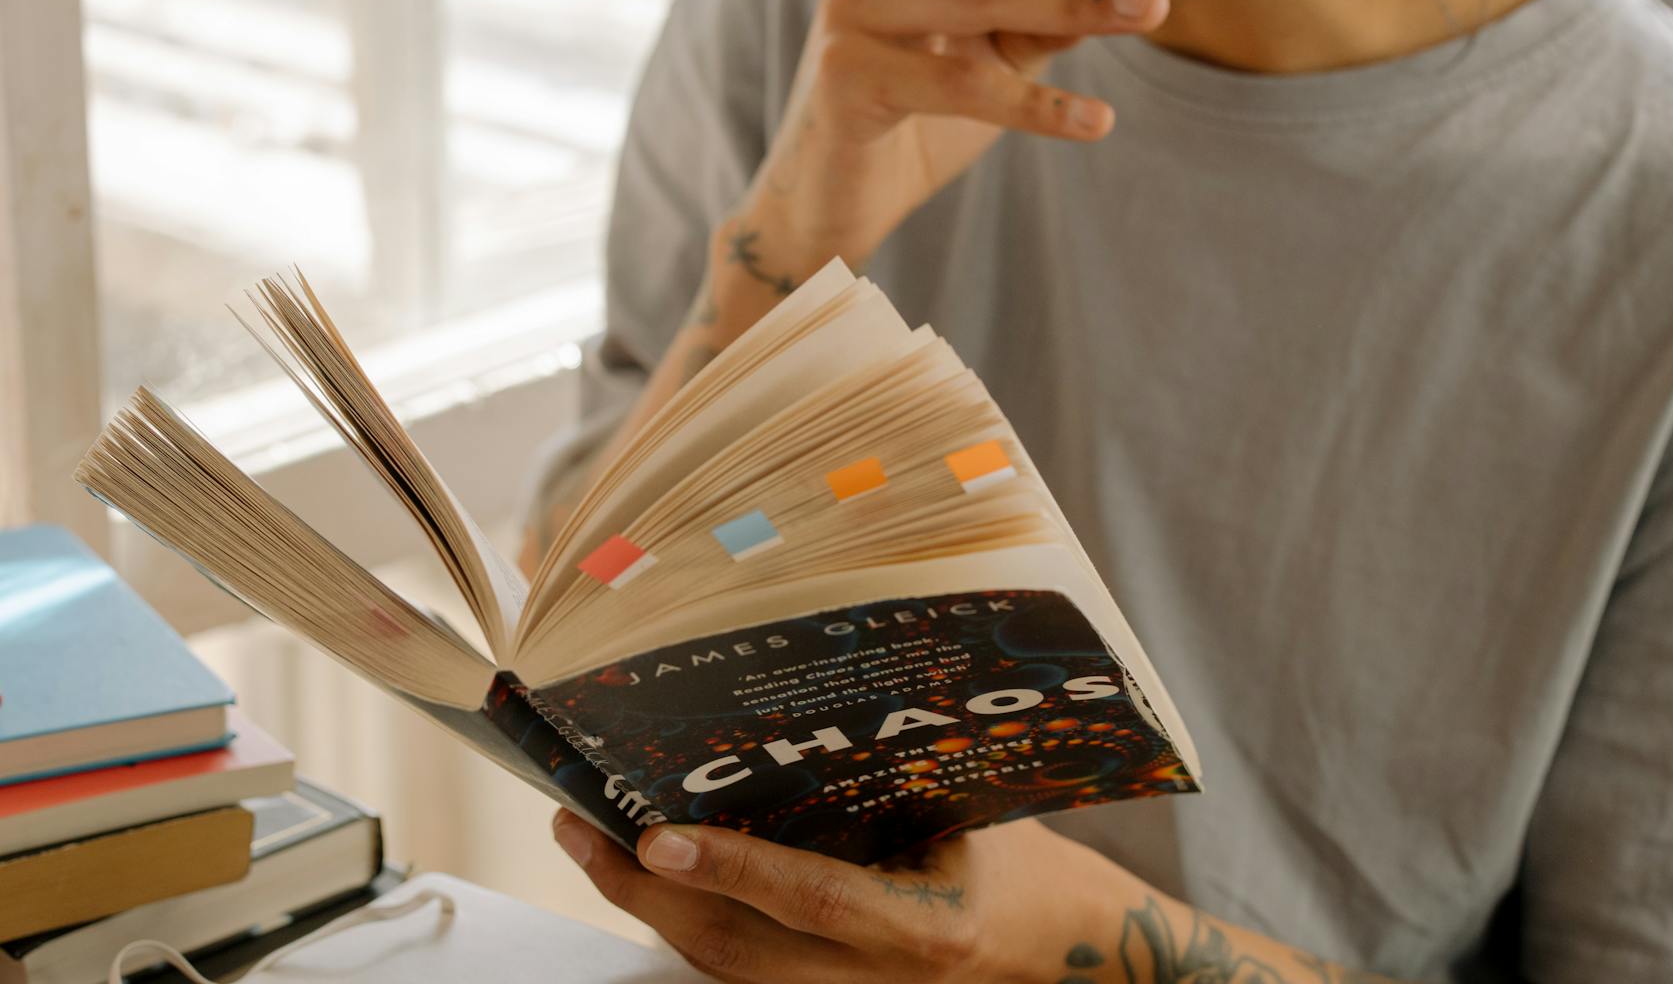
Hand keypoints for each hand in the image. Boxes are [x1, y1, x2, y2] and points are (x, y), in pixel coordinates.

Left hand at [552, 810, 1132, 982]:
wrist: (1071, 957)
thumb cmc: (1026, 871)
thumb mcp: (968, 815)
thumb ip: (884, 792)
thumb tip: (782, 734)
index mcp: (924, 927)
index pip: (808, 900)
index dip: (728, 867)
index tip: (652, 833)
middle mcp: (877, 983)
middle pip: (735, 950)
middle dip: (645, 891)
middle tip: (580, 824)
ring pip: (726, 970)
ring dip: (650, 909)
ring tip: (594, 845)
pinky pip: (745, 973)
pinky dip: (690, 926)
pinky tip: (653, 883)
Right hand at [736, 0, 1170, 273]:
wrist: (831, 210)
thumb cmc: (910, 127)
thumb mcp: (984, 63)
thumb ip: (1034, 22)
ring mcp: (853, 19)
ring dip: (1076, 0)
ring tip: (1153, 6)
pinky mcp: (854, 79)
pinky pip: (966, 85)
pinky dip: (1039, 106)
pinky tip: (1097, 120)